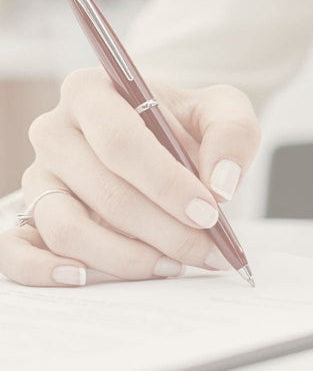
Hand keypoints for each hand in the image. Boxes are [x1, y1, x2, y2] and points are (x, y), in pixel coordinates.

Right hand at [0, 68, 260, 285]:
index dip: (167, 184)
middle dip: (164, 230)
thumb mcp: (223, 110)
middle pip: (104, 191)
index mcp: (92, 92)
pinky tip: (88, 278)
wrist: (167, 140)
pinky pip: (17, 251)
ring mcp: (39, 176)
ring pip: (67, 228)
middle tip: (206, 250)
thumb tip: (220, 184)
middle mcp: (55, 131)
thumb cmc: (189, 124)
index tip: (208, 213)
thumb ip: (232, 135)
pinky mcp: (32, 215)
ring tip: (173, 265)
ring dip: (125, 258)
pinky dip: (45, 271)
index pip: (122, 143)